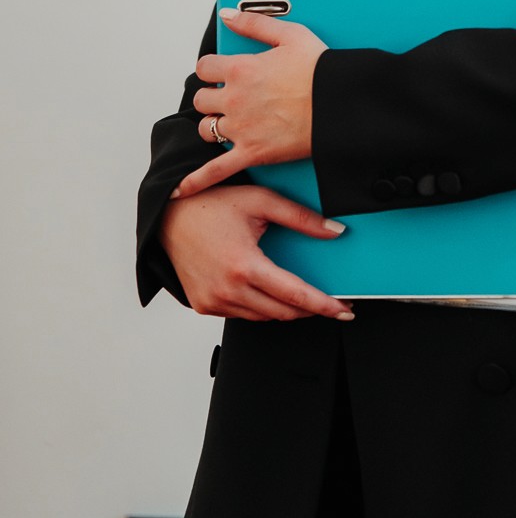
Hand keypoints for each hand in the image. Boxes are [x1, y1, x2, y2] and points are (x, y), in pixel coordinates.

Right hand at [158, 183, 353, 321]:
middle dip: (311, 310)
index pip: (294, 296)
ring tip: (304, 296)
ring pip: (263, 316)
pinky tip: (269, 291)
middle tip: (333, 303)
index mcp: (243, 266)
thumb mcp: (261, 201)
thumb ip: (301, 217)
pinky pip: (242, 314)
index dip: (324, 305)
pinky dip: (260, 306)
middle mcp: (227, 290)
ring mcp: (213, 301)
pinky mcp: (203, 305)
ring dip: (286, 309)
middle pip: (282, 312)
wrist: (168, 215)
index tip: (345, 309)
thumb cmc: (212, 204)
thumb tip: (335, 231)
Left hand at [176, 9, 326, 198]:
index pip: (205, 68)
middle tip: (229, 98)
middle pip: (202, 100)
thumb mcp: (290, 35)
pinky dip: (196, 181)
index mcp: (241, 70)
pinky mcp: (252, 152)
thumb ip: (254, 23)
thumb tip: (228, 15)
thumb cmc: (321, 71)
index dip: (212, 69)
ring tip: (226, 124)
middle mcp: (235, 99)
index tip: (220, 72)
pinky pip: (217, 170)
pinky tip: (181, 189)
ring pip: (207, 130)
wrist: (341, 105)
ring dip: (213, 126)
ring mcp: (241, 128)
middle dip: (212, 98)